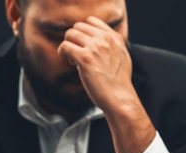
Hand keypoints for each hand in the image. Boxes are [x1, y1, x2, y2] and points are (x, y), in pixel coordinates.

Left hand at [58, 16, 154, 152]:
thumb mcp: (122, 57)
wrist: (120, 98)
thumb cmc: (119, 83)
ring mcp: (95, 48)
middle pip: (78, 26)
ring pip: (70, 34)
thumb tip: (97, 42)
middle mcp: (105, 39)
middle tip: (77, 54)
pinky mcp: (85, 58)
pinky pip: (65, 46)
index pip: (92, 21)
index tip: (83, 44)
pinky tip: (70, 62)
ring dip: (68, 45)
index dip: (83, 33)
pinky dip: (63, 53)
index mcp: (115, 38)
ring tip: (74, 59)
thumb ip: (112, 46)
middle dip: (74, 39)